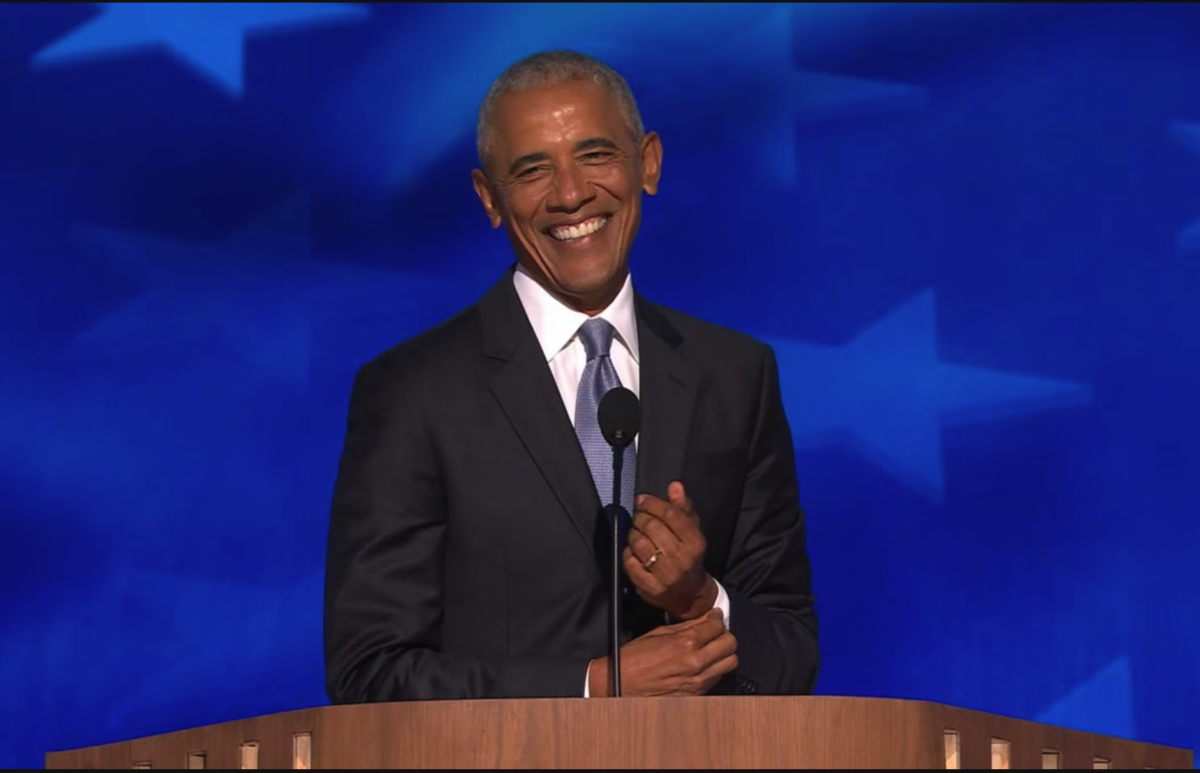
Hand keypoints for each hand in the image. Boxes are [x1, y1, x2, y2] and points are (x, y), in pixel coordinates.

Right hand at [588, 609, 737, 696]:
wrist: (621, 685)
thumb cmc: (634, 659)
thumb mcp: (659, 633)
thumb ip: (686, 626)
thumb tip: (705, 619)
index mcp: (685, 644)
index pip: (718, 626)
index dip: (717, 618)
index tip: (714, 616)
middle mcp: (696, 663)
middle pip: (730, 644)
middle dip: (724, 635)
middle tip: (715, 631)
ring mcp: (698, 682)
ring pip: (730, 663)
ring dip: (723, 653)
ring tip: (711, 648)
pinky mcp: (697, 694)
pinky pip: (717, 678)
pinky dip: (715, 669)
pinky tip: (703, 663)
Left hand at [623, 481, 717, 620]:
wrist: (690, 594)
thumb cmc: (689, 556)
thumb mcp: (692, 531)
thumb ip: (683, 508)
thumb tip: (675, 486)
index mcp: (695, 542)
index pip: (670, 515)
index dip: (652, 503)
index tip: (641, 500)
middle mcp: (681, 558)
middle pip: (652, 527)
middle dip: (640, 517)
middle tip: (639, 517)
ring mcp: (665, 575)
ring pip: (638, 543)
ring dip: (633, 533)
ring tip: (637, 532)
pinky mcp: (649, 588)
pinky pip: (630, 562)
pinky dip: (628, 552)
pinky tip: (633, 551)